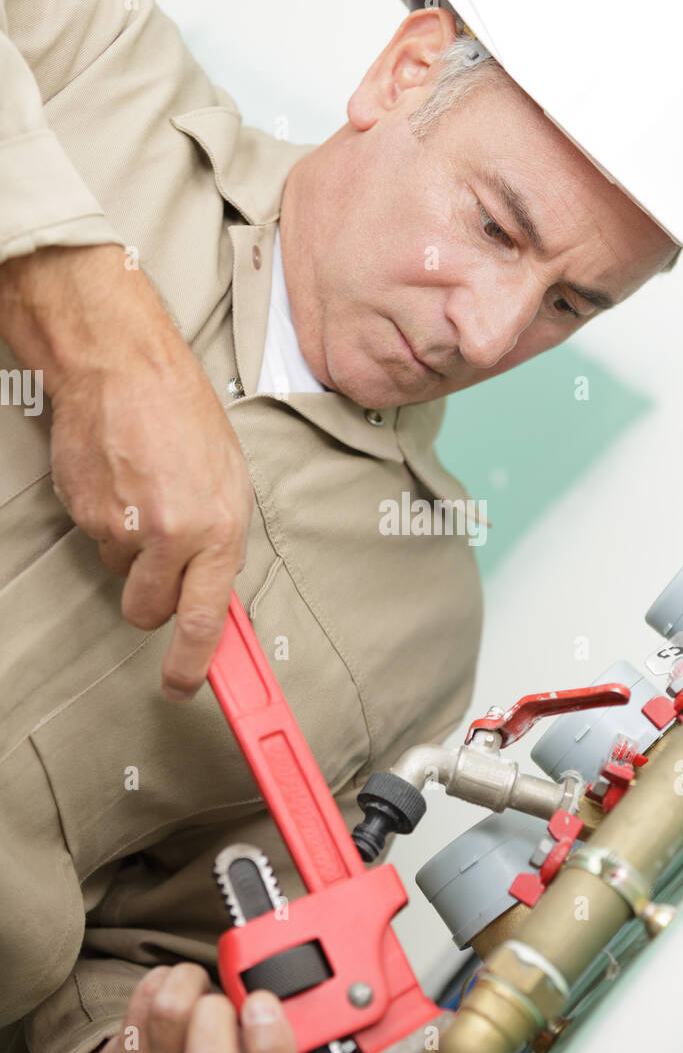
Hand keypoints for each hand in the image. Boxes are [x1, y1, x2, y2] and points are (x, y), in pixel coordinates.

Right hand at [0, 244, 253, 700]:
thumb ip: (221, 542)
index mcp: (219, 528)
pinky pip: (98, 538)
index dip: (193, 663)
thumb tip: (216, 595)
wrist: (122, 367)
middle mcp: (172, 535)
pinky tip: (122, 478)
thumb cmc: (183, 413)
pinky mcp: (83, 514)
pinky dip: (108, 517)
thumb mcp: (230, 480)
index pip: (206, 619)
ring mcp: (122, 527)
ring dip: (132, 547)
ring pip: (121, 572)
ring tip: (146, 490)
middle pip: (148, 611)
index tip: (183, 685)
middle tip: (160, 557)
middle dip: (151, 599)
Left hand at [71, 964, 305, 1052]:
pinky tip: (174, 995)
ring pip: (170, 1012)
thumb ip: (282, 1027)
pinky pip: (147, 997)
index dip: (272, 1046)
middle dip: (219, 1009)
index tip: (262, 1004)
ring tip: (199, 990)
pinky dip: (165, 979)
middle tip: (225, 1001)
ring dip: (190, 980)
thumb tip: (284, 986)